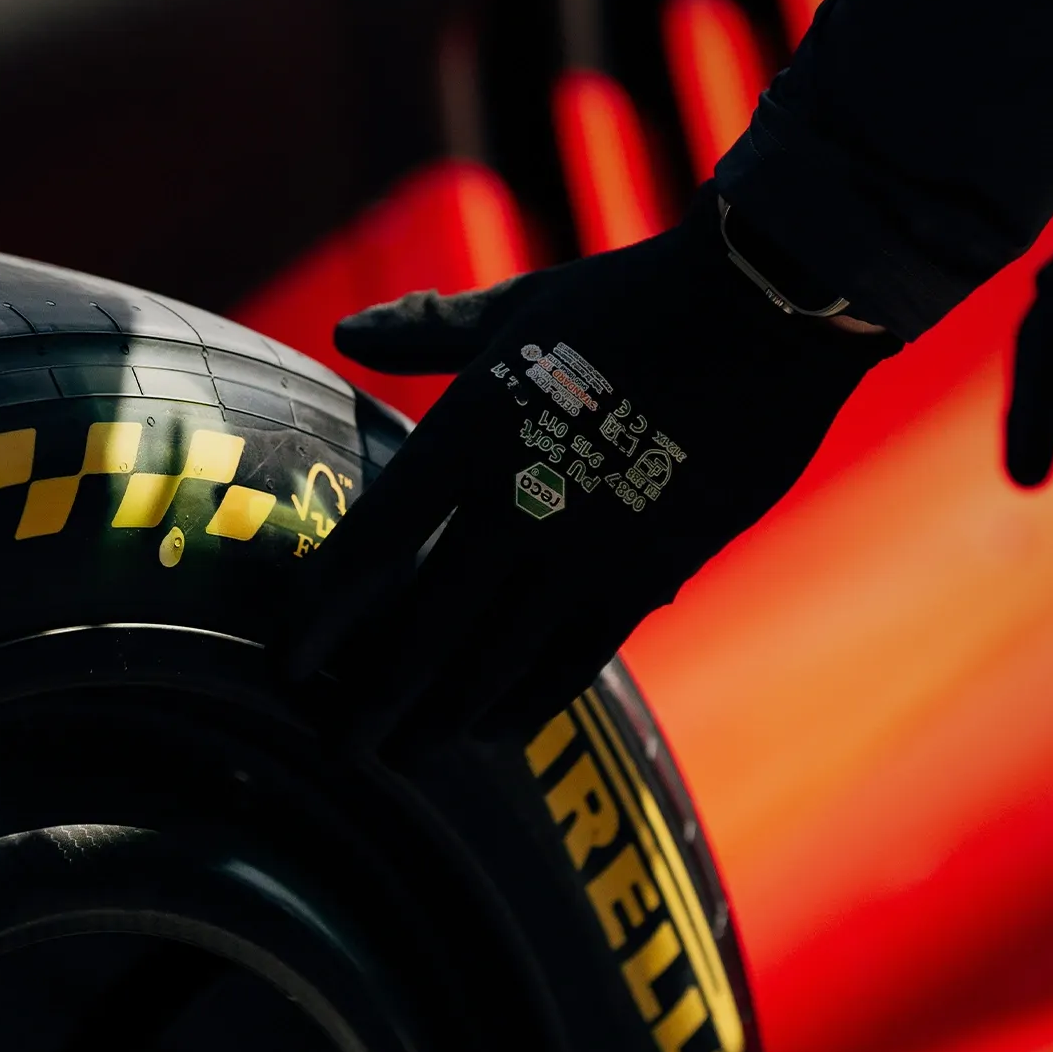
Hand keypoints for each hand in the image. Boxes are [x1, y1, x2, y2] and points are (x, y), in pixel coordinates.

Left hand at [285, 196, 882, 745]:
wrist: (760, 312)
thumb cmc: (629, 298)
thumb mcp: (517, 308)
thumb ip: (425, 330)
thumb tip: (342, 330)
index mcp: (471, 432)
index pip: (372, 549)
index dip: (323, 616)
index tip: (292, 656)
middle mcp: (520, 502)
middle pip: (424, 630)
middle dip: (373, 696)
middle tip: (337, 741)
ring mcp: (588, 546)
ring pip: (496, 661)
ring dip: (440, 717)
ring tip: (401, 753)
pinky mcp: (651, 571)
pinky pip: (574, 659)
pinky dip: (526, 703)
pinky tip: (493, 727)